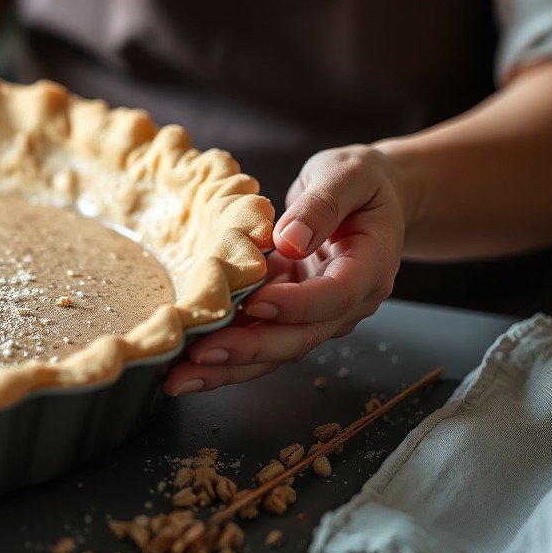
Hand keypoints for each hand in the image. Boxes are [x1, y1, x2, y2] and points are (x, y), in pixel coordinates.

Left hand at [163, 144, 405, 394]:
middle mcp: (347, 302)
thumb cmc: (361, 181)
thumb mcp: (347, 176)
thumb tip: (290, 240)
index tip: (254, 303)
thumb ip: (322, 206)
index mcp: (368, 268)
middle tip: (198, 357)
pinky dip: (226, 345)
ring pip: (276, 348)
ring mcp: (318, 311)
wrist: (371, 194)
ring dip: (228, 365)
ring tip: (179, 376)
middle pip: (299, 338)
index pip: (334, 297)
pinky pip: (260, 333)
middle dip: (248, 351)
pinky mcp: (290, 308)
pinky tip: (186, 356)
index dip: (294, 305)